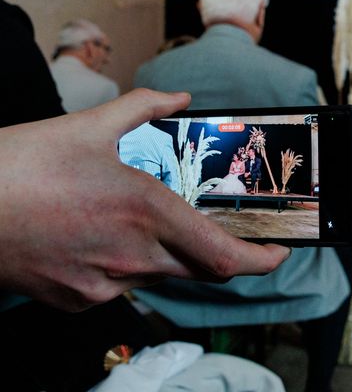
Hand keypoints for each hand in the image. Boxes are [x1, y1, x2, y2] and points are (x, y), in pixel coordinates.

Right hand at [0, 89, 290, 310]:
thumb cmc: (20, 166)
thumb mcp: (90, 125)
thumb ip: (145, 108)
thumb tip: (180, 99)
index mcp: (146, 211)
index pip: (224, 256)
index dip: (261, 260)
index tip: (278, 253)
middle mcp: (133, 256)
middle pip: (202, 269)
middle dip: (221, 253)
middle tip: (222, 231)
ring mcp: (105, 285)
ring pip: (161, 274)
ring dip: (168, 252)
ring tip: (142, 222)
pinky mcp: (79, 300)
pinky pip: (122, 285)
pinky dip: (128, 262)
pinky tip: (101, 237)